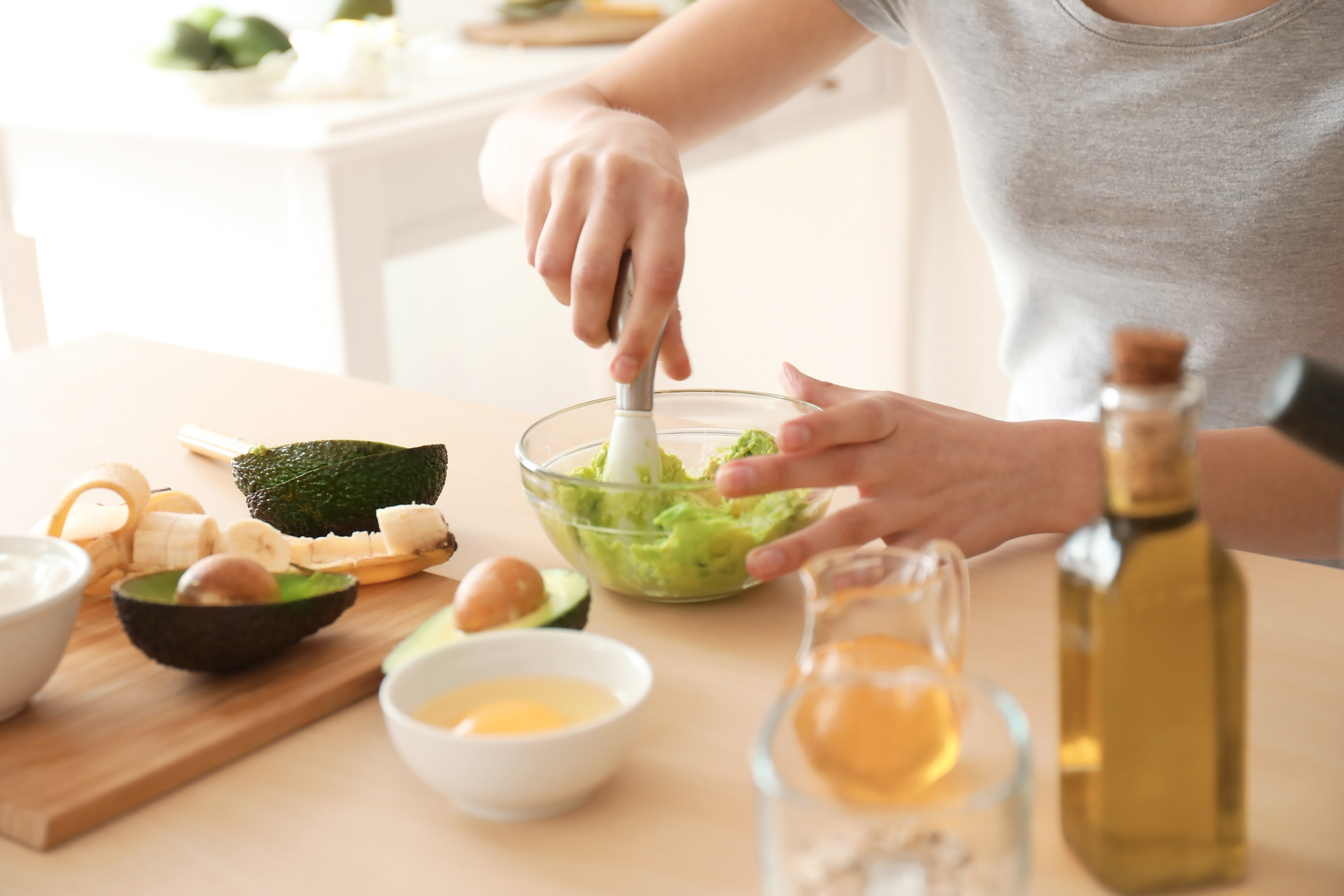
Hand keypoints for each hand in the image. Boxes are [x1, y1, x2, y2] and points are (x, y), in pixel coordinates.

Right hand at [523, 105, 691, 382]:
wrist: (607, 129)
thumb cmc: (648, 200)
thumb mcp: (669, 238)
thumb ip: (671, 310)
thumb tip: (677, 372)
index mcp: (666, 201)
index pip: (655, 280)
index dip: (642, 333)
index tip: (625, 372)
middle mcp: (621, 183)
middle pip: (592, 278)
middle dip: (590, 325)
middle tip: (596, 337)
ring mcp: (576, 175)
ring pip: (554, 268)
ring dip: (565, 300)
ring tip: (582, 296)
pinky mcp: (541, 177)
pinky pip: (534, 251)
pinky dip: (548, 274)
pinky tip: (566, 262)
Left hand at [715, 364, 1096, 579]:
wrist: (1028, 472)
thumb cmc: (950, 437)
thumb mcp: (898, 407)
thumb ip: (834, 396)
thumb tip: (783, 372)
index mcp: (892, 421)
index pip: (852, 418)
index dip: (819, 425)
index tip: (782, 431)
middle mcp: (902, 462)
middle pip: (836, 468)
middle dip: (780, 477)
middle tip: (727, 484)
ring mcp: (916, 507)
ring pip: (854, 527)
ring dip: (804, 546)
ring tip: (755, 562)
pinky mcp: (930, 546)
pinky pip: (889, 566)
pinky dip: (860, 578)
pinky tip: (823, 590)